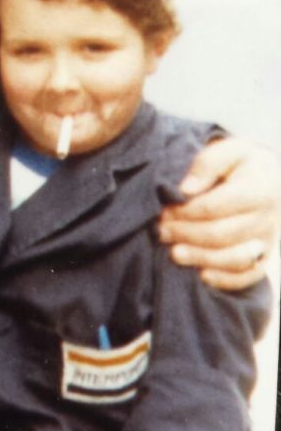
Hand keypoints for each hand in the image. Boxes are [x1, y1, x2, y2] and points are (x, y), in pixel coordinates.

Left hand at [159, 138, 280, 289]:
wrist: (272, 179)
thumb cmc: (243, 165)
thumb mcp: (229, 151)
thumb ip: (207, 164)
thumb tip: (185, 189)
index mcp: (259, 189)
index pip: (215, 206)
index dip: (185, 212)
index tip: (164, 211)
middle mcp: (268, 218)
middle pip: (221, 234)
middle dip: (186, 234)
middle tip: (161, 231)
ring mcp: (268, 240)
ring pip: (234, 259)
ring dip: (200, 258)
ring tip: (174, 253)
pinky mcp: (265, 257)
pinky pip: (248, 276)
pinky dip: (225, 280)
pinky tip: (201, 275)